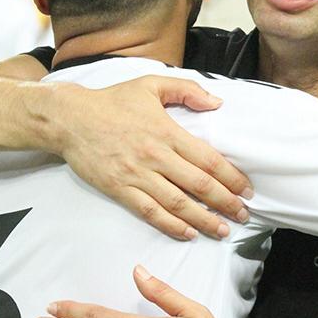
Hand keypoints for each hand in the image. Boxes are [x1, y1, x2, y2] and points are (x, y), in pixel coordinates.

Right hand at [49, 76, 251, 240]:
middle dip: (225, 203)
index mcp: (167, 131)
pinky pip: (150, 212)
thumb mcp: (151, 84)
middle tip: (243, 215)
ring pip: (177, 204)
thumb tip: (217, 103)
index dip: (231, 178)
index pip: (208, 159)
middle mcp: (155, 156)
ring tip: (221, 230)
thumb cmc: (112, 101)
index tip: (247, 190)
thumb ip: (187, 90)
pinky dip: (171, 225)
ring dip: (203, 220)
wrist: (70, 118)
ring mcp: (137, 175)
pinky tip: (187, 233)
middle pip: (198, 185)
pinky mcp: (120, 189)